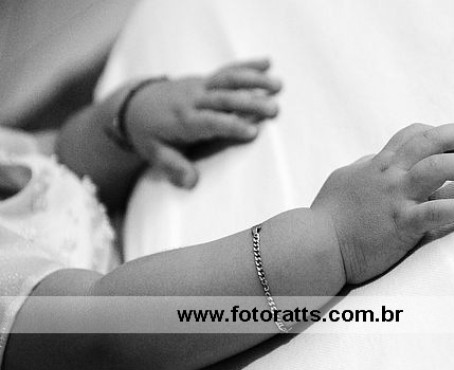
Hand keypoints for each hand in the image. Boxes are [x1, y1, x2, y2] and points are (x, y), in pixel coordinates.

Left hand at [125, 59, 281, 187]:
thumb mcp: (155, 154)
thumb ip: (173, 167)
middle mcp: (193, 100)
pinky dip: (247, 65)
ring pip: (228, 80)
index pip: (209, 122)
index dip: (230, 126)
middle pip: (224, 99)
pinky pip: (228, 71)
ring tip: (278, 85)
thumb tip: (190, 183)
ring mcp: (200, 87)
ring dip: (254, 80)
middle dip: (250, 102)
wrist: (135, 105)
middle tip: (274, 109)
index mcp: (183, 121)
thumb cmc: (149, 135)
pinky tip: (269, 63)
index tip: (253, 132)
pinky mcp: (206, 80)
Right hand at [311, 123, 453, 284]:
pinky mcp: (402, 224)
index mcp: (377, 165)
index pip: (412, 136)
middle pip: (431, 142)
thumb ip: (362, 168)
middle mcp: (390, 176)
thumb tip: (373, 159)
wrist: (316, 243)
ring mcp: (397, 198)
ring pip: (439, 169)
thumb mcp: (342, 180)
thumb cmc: (326, 216)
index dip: (438, 131)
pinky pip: (438, 211)